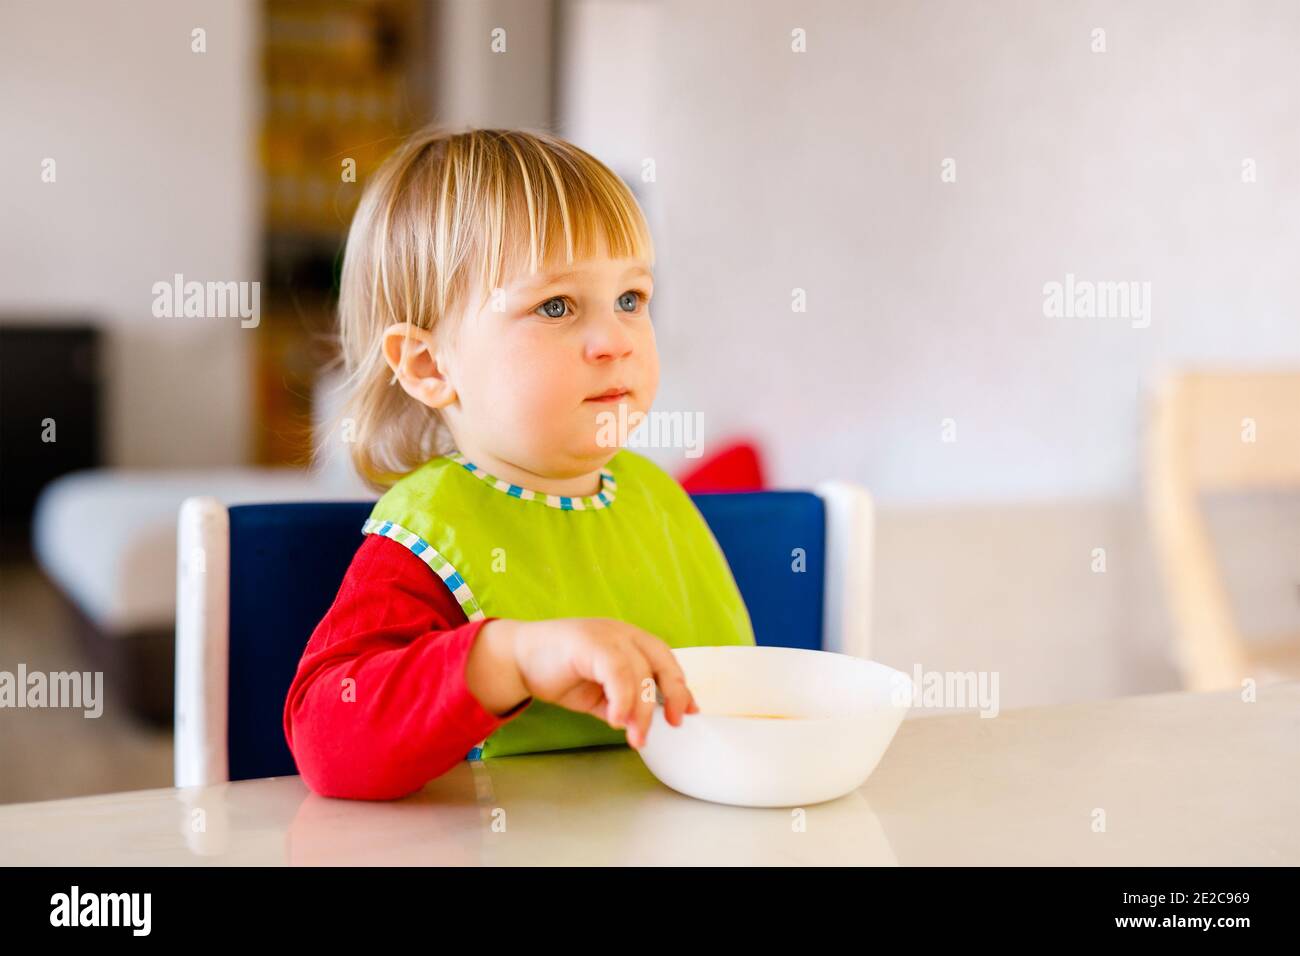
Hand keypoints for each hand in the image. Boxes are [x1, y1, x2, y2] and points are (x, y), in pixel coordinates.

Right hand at [472, 618, 699, 747]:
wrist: (517, 659)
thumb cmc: (559, 673)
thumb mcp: (599, 694)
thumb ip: (623, 705)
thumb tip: (646, 725)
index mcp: (630, 642)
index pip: (665, 662)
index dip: (680, 687)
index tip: (688, 713)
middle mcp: (622, 634)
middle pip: (660, 662)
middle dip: (673, 693)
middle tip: (672, 724)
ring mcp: (605, 634)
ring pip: (639, 671)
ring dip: (640, 709)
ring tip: (635, 737)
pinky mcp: (588, 642)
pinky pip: (616, 670)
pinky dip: (621, 697)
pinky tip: (616, 720)